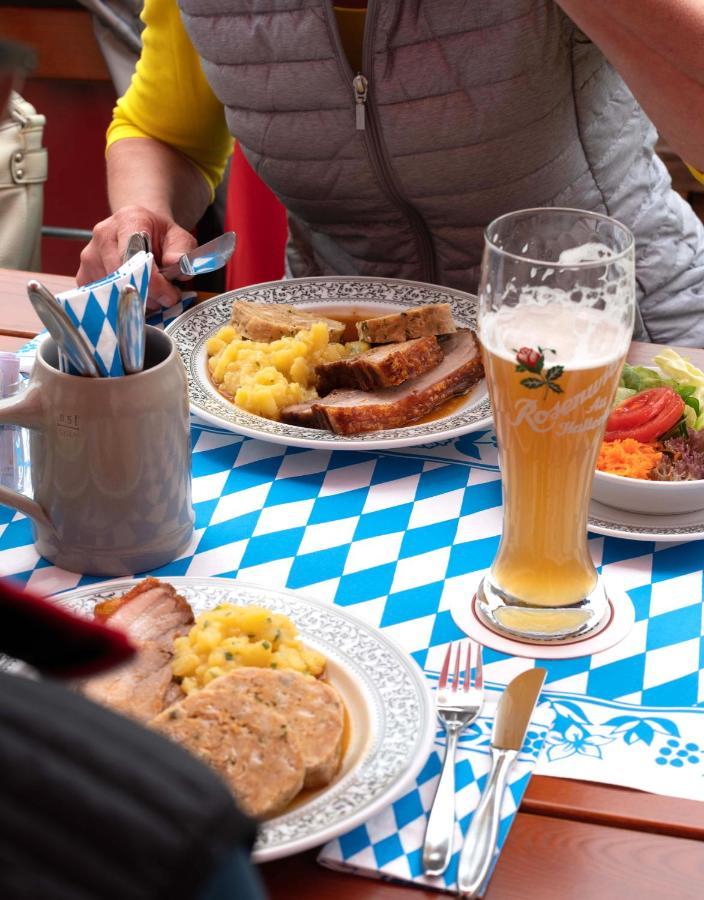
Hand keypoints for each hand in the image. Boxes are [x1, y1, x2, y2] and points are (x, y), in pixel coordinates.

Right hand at [77, 206, 197, 307]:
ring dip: (134, 301)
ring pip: (110, 290)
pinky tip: (132, 298)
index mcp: (129, 220)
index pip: (135, 256)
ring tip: (151, 296)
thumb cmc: (158, 235)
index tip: (170, 294)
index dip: (153, 281)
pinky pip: (97, 297)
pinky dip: (117, 304)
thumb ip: (182, 250)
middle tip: (164, 300)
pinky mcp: (83, 273)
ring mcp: (90, 255)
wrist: (137, 228)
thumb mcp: (179, 237)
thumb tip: (175, 262)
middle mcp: (103, 234)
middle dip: (147, 295)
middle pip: (121, 275)